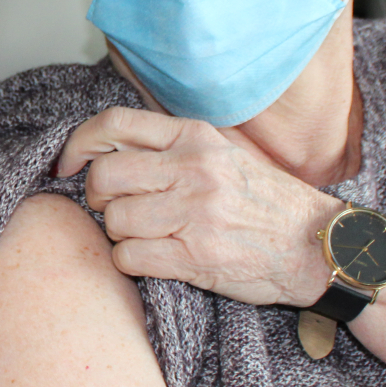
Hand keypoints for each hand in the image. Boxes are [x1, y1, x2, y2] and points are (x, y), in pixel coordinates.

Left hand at [55, 106, 342, 305]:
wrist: (318, 245)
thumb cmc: (266, 201)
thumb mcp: (225, 153)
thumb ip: (174, 145)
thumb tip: (107, 144)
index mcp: (196, 136)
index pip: (113, 124)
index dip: (78, 144)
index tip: (67, 165)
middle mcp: (193, 169)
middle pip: (103, 177)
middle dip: (99, 199)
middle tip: (117, 209)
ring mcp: (194, 213)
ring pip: (114, 220)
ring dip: (119, 234)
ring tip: (148, 236)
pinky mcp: (195, 257)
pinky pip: (128, 257)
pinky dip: (131, 262)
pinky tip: (154, 259)